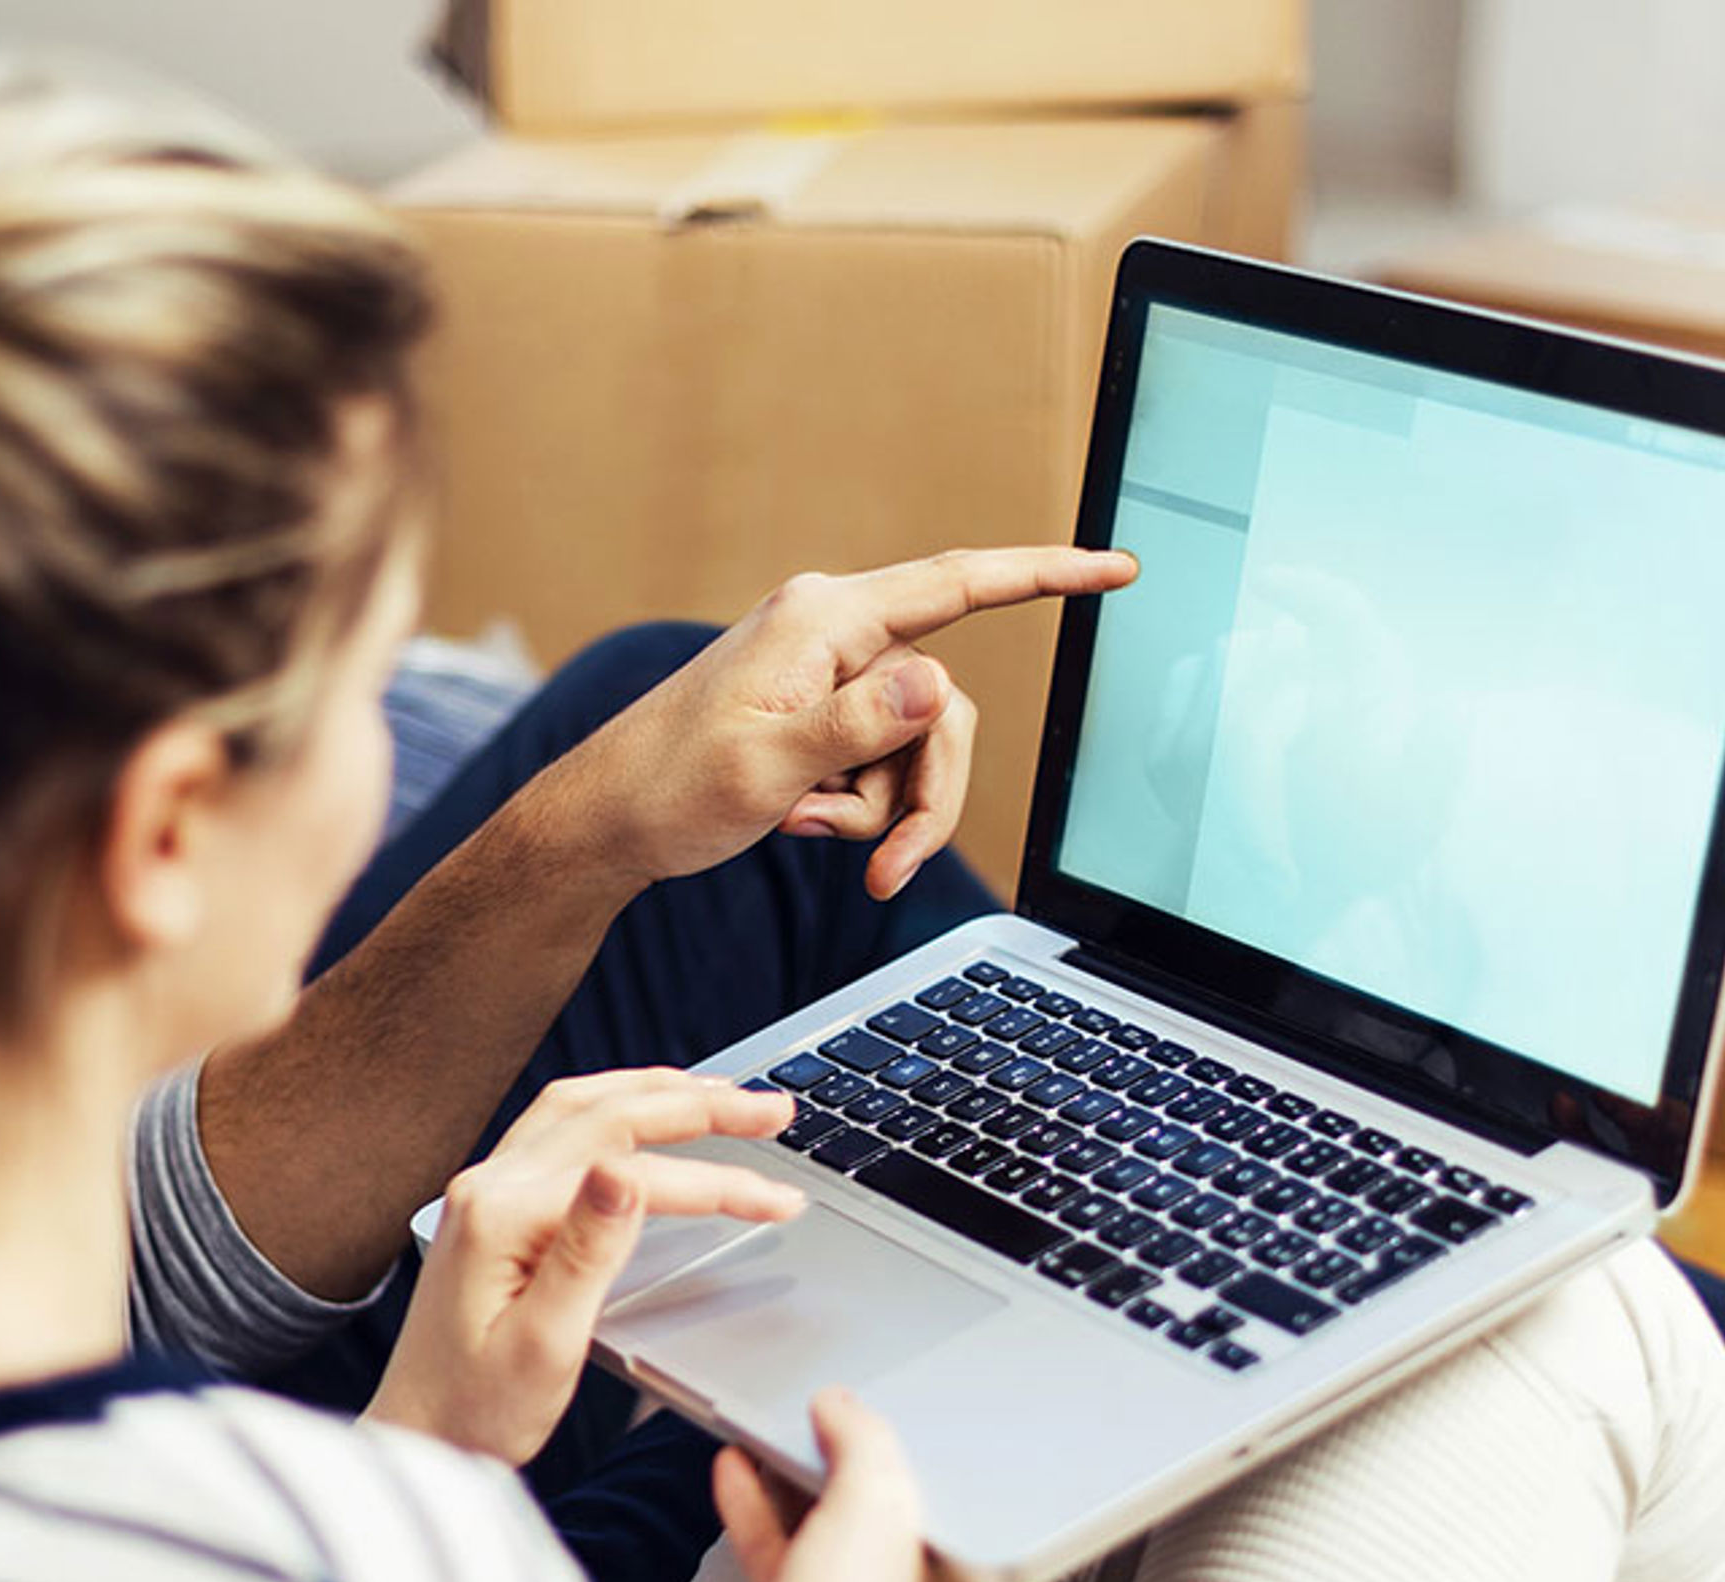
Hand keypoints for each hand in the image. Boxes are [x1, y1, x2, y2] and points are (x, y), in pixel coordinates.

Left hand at [368, 1071, 802, 1464]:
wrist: (415, 1439)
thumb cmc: (477, 1413)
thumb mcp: (544, 1346)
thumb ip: (587, 1254)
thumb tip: (625, 1174)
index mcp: (501, 1216)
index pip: (635, 1175)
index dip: (718, 1183)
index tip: (780, 1199)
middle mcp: (488, 1186)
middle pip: (610, 1114)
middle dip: (702, 1106)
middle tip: (774, 1109)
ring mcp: (486, 1190)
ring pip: (583, 1106)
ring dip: (658, 1092)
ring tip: (726, 1095)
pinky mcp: (492, 1207)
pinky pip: (561, 1129)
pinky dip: (619, 1108)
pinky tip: (649, 1114)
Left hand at [555, 546, 1138, 901]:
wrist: (607, 823)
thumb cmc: (669, 789)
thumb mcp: (765, 766)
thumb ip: (857, 725)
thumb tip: (936, 684)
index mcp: (826, 618)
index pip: (961, 583)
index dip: (1046, 575)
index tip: (1117, 568)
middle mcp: (835, 632)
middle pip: (946, 710)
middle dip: (926, 795)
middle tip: (884, 871)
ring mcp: (829, 674)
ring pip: (918, 746)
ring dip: (879, 810)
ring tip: (806, 832)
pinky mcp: (820, 714)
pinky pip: (881, 764)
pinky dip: (851, 809)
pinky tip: (793, 819)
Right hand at [684, 1392, 991, 1581]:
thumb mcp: (876, 1508)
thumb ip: (865, 1443)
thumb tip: (843, 1407)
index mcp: (958, 1578)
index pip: (954, 1493)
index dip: (928, 1442)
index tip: (897, 1400)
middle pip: (886, 1506)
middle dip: (854, 1454)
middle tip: (827, 1408)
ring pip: (826, 1526)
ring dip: (796, 1475)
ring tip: (771, 1427)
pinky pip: (780, 1551)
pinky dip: (757, 1508)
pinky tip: (735, 1471)